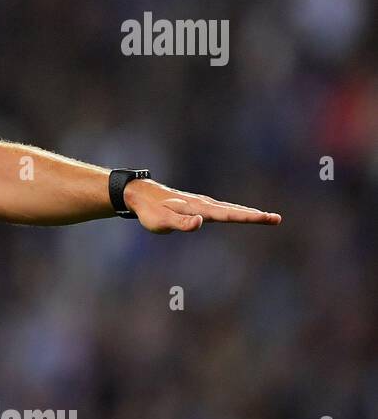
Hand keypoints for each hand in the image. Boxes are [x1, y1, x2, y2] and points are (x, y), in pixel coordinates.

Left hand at [123, 179, 282, 233]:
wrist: (140, 194)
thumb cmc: (150, 211)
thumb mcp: (161, 222)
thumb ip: (181, 223)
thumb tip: (201, 223)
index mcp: (199, 209)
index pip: (228, 214)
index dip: (249, 217)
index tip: (268, 217)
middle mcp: (204, 204)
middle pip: (234, 210)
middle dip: (255, 215)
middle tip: (276, 219)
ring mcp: (202, 203)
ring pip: (229, 208)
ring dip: (248, 212)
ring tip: (265, 217)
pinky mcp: (198, 205)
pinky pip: (222, 208)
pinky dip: (235, 210)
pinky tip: (240, 212)